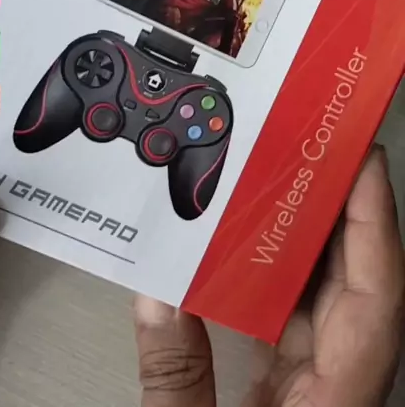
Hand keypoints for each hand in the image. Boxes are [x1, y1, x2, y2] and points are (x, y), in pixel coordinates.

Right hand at [134, 148, 403, 406]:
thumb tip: (155, 297)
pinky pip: (293, 321)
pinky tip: (241, 254)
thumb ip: (176, 374)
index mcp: (341, 399)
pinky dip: (270, 280)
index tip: (362, 159)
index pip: (375, 295)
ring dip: (297, 240)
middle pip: (351, 280)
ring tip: (269, 184)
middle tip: (305, 149)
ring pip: (322, 297)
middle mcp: (342, 385)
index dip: (373, 219)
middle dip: (330, 209)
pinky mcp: (296, 395)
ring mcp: (321, 388)